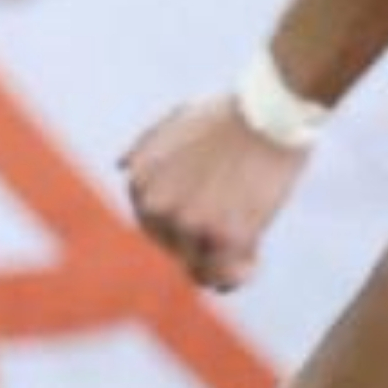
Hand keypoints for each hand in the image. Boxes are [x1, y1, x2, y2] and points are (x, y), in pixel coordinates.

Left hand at [120, 92, 307, 289]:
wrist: (267, 111)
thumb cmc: (226, 115)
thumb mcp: (173, 123)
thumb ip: (144, 148)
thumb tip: (120, 166)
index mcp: (139, 183)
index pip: (152, 224)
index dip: (182, 226)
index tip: (210, 217)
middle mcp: (157, 208)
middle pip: (174, 248)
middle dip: (201, 244)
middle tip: (234, 229)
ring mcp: (190, 224)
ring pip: (200, 267)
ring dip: (222, 261)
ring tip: (247, 243)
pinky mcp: (227, 237)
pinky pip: (227, 276)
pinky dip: (239, 275)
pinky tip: (254, 261)